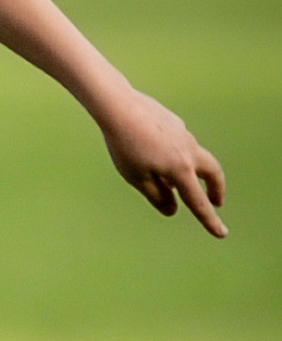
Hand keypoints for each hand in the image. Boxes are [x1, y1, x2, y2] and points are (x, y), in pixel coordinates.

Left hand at [98, 89, 226, 237]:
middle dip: (216, 189)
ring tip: (171, 183)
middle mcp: (189, 151)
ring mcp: (184, 135)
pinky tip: (154, 154)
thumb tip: (172, 210)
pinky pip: (180, 145)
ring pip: (196, 157)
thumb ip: (157, 196)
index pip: (197, 201)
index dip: (209, 220)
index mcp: (180, 169)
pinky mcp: (175, 123)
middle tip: (215, 202)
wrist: (120, 107)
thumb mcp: (137, 178)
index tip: (221, 233)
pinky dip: (177, 156)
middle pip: (213, 172)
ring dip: (192, 172)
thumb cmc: (125, 146)